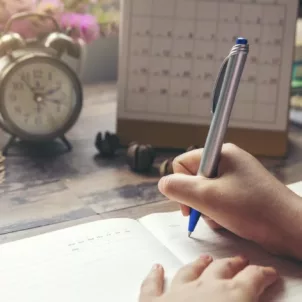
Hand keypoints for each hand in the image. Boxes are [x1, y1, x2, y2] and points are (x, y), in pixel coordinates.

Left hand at [139, 255, 277, 301]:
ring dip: (199, 264)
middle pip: (222, 269)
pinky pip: (152, 285)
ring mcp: (176, 293)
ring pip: (190, 271)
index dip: (264, 274)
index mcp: (231, 296)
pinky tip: (156, 268)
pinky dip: (154, 276)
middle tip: (241, 261)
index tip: (270, 273)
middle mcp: (203, 287)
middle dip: (234, 264)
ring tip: (206, 258)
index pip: (253, 278)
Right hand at [158, 143, 301, 259]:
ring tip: (223, 218)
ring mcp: (235, 177)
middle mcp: (227, 161)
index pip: (182, 163)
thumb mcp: (206, 197)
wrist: (289, 229)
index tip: (188, 204)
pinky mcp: (241, 192)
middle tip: (206, 212)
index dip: (180, 184)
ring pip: (204, 193)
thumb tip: (163, 183)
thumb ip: (177, 188)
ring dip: (207, 209)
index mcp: (220, 153)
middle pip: (193, 179)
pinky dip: (218, 213)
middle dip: (196, 200)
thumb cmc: (250, 209)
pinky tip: (229, 221)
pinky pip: (217, 200)